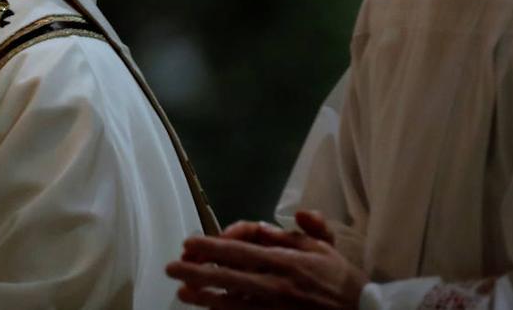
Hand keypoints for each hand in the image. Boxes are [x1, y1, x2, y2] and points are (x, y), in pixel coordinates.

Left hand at [165, 212, 366, 309]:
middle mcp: (276, 285)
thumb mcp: (326, 247)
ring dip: (204, 296)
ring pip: (231, 302)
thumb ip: (309, 227)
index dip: (211, 247)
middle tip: (171, 267)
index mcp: (286, 261)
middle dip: (197, 271)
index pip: (240, 251)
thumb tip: (298, 212)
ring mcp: (275, 309)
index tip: (190, 243)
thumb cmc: (341, 281)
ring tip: (182, 291)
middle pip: (228, 276)